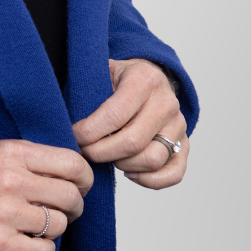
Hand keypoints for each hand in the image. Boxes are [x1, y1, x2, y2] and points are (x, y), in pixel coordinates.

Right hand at [0, 138, 92, 250]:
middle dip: (75, 206)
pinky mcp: (1, 243)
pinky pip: (45, 250)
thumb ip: (34, 159)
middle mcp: (11, 180)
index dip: (84, 178)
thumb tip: (75, 170)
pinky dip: (42, 249)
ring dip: (54, 228)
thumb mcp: (1, 155)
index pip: (71, 163)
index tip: (82, 185)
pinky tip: (28, 240)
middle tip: (66, 209)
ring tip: (39, 223)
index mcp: (13, 153)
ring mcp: (5, 213)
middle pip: (70, 196)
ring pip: (59, 224)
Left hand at [71, 58, 188, 189]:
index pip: (114, 115)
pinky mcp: (185, 144)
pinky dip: (150, 181)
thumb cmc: (122, 77)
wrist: (152, 75)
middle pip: (132, 142)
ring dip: (123, 165)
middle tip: (85, 151)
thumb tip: (65, 116)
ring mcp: (179, 125)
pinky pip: (173, 173)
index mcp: (144, 80)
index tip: (74, 136)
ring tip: (107, 156)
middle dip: (101, 153)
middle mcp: (166, 102)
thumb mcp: (103, 70)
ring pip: (152, 160)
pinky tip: (129, 173)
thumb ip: (89, 88)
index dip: (90, 132)